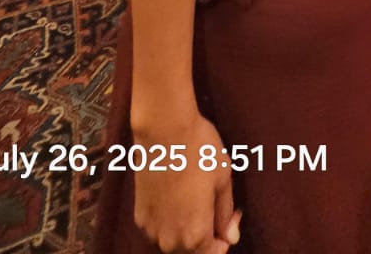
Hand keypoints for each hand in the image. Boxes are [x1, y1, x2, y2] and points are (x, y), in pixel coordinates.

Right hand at [132, 113, 240, 253]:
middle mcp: (170, 241)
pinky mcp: (139, 216)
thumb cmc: (199, 151)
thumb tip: (231, 237)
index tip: (231, 214)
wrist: (163, 129)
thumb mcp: (223, 180)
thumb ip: (225, 215)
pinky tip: (177, 192)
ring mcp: (151, 229)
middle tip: (215, 201)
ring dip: (187, 227)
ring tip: (195, 195)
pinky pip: (160, 227)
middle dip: (207, 233)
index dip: (226, 236)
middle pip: (194, 251)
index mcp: (195, 236)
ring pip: (175, 241)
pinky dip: (170, 218)